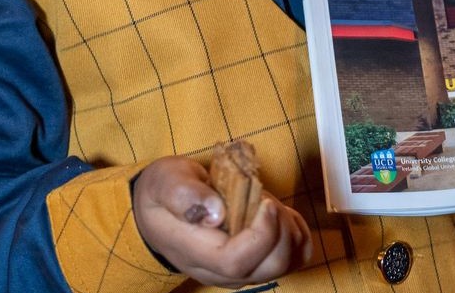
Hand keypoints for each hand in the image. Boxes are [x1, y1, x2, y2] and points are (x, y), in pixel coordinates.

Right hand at [132, 155, 311, 287]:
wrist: (157, 214)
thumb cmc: (162, 194)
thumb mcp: (165, 182)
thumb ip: (184, 195)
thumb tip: (215, 212)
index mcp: (198, 254)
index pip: (237, 261)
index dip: (261, 234)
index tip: (265, 203)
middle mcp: (222, 272)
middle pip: (270, 267)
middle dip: (282, 229)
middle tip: (268, 199)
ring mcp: (242, 270)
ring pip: (287, 263)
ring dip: (290, 229)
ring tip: (268, 203)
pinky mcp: (255, 263)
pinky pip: (293, 257)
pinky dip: (297, 233)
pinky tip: (279, 213)